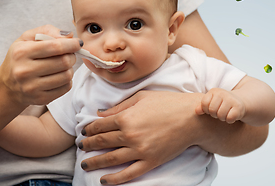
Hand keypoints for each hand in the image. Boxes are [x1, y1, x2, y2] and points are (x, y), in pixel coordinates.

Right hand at [0, 25, 81, 106]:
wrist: (8, 85)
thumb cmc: (20, 57)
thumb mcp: (27, 38)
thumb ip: (48, 31)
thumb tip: (70, 36)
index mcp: (21, 52)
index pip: (55, 47)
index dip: (71, 44)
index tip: (78, 43)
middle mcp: (24, 71)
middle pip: (64, 62)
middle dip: (72, 56)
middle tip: (69, 55)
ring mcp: (32, 87)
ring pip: (67, 76)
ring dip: (70, 69)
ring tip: (63, 66)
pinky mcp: (40, 99)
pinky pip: (66, 88)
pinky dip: (67, 80)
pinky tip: (59, 76)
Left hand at [78, 90, 204, 184]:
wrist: (192, 118)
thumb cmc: (169, 103)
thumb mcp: (141, 97)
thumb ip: (119, 106)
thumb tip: (100, 113)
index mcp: (126, 117)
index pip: (99, 126)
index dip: (89, 130)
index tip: (84, 132)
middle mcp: (130, 135)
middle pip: (102, 142)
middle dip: (88, 145)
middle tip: (81, 146)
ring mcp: (140, 150)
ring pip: (110, 159)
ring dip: (95, 162)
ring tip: (85, 164)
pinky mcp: (151, 161)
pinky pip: (128, 173)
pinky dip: (114, 179)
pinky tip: (103, 180)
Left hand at [196, 88, 245, 123]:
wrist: (239, 102)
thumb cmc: (221, 104)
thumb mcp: (211, 102)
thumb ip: (202, 106)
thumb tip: (196, 111)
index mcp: (214, 91)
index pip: (204, 103)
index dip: (206, 110)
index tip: (211, 110)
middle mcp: (222, 93)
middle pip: (212, 110)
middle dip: (214, 115)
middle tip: (219, 112)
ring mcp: (231, 99)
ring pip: (220, 115)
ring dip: (222, 118)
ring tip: (225, 114)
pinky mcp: (238, 107)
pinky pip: (229, 118)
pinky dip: (229, 120)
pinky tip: (231, 116)